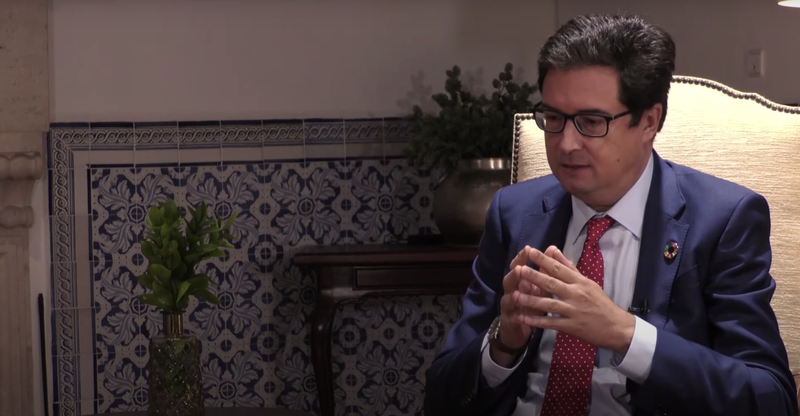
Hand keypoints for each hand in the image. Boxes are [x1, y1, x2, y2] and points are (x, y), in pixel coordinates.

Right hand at [494, 246, 548, 363]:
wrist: (520, 329)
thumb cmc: (532, 304)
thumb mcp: (541, 287)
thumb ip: (546, 270)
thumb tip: (552, 249)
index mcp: (520, 281)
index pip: (519, 266)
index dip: (522, 258)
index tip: (528, 249)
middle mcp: (512, 291)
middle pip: (510, 280)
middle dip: (514, 274)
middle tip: (520, 268)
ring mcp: (509, 306)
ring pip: (508, 299)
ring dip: (512, 295)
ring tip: (516, 292)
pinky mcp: (510, 321)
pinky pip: (512, 318)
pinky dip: (515, 317)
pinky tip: (519, 316)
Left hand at [515, 246, 635, 354]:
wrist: (616, 327)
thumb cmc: (600, 303)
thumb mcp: (588, 282)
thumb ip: (569, 267)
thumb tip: (554, 249)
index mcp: (580, 282)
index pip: (559, 268)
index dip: (544, 260)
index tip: (529, 251)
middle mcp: (576, 294)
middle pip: (552, 284)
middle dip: (534, 276)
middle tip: (519, 269)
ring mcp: (573, 311)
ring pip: (549, 304)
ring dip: (531, 300)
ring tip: (515, 295)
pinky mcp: (571, 327)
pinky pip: (551, 323)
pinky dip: (537, 321)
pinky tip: (523, 318)